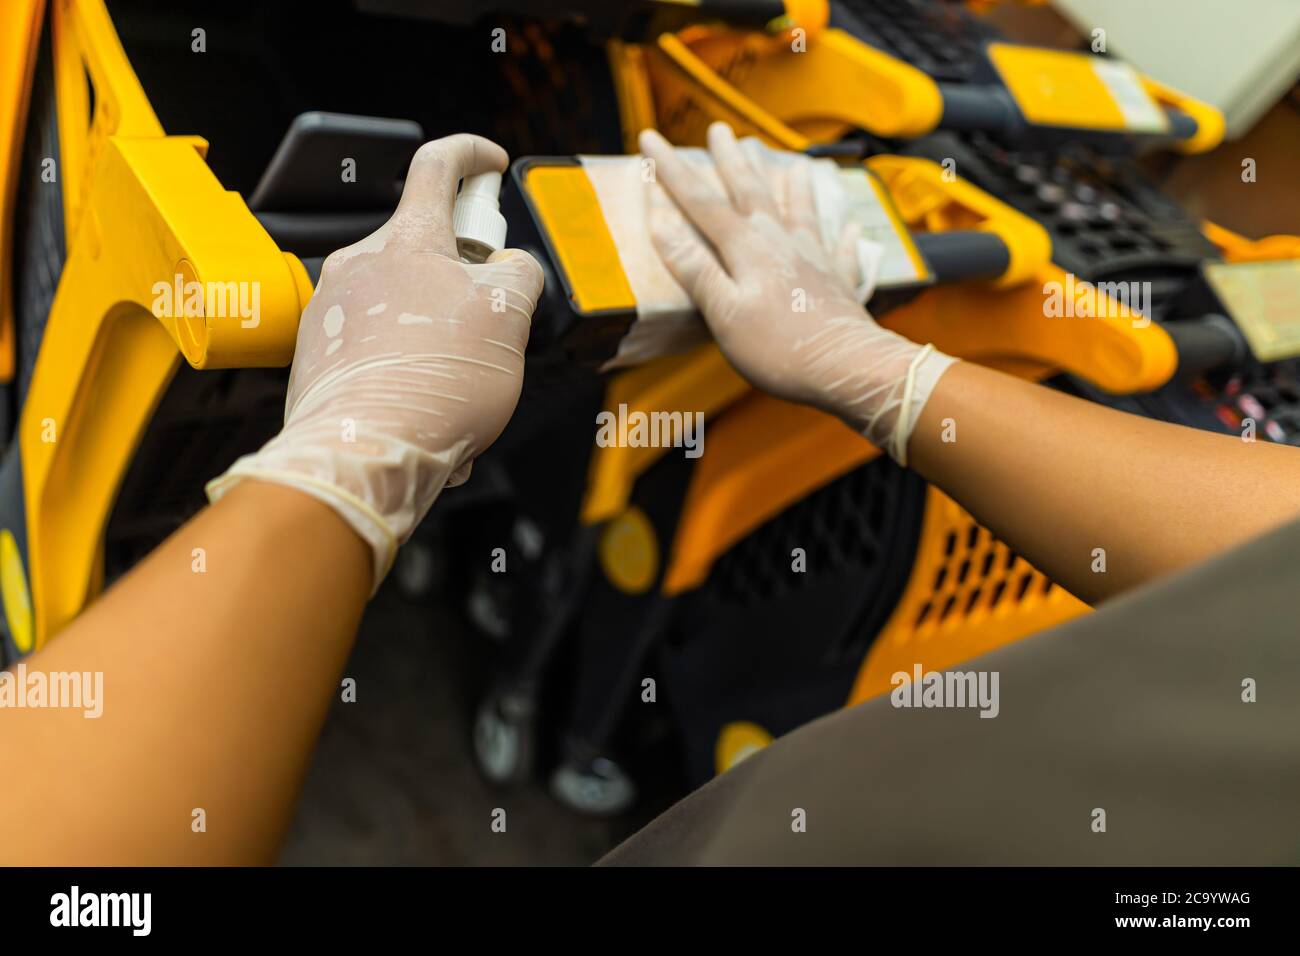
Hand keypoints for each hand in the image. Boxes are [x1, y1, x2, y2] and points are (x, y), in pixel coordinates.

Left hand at [208, 134, 543, 588]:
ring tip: (462, 393)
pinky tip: (429, 413)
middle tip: (491, 323)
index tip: (492, 164)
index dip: (472, 155)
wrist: (364, 453)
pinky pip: (375, 348)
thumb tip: (512, 267)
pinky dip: (409, 371)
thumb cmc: (437, 386)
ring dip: (440, 339)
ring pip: (402, 307)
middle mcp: (360, 264)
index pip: (438, 166)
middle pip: (423, 249)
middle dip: (464, 283)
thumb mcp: (511, 319)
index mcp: (409, 242)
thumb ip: (519, 275)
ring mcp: (331, 309)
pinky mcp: (317, 354)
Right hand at [639, 122, 955, 463]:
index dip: (673, 169)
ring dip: (791, 185)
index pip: (701, 201)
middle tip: (719, 131)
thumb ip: (694, 266)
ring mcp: (814, 259)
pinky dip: (843, 238)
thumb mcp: (723, 312)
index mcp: (747, 248)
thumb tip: (661, 222)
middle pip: (751, 191)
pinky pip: (841, 252)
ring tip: (791, 165)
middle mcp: (781, 242)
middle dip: (731, 160)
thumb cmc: (780, 348)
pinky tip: (850, 230)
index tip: (650, 138)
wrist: (847, 367)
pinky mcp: (839, 283)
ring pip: (800, 209)